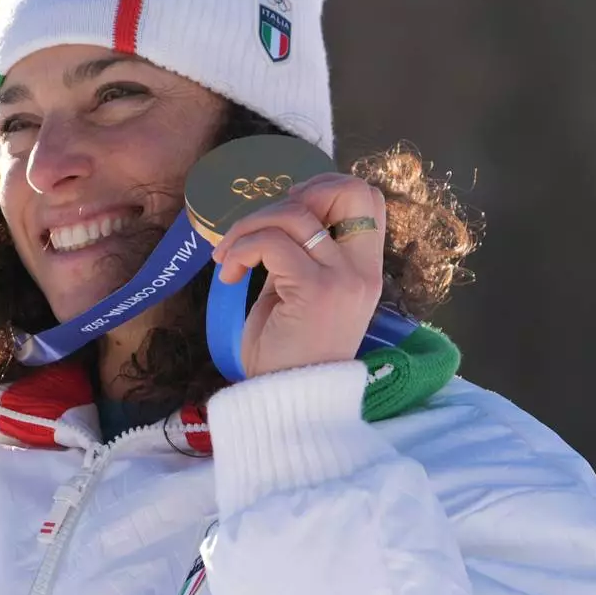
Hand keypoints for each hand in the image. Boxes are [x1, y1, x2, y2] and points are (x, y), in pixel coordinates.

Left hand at [211, 173, 384, 378]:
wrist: (285, 405)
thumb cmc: (285, 354)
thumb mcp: (296, 294)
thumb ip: (297, 256)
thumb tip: (273, 216)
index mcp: (364, 270)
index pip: (367, 200)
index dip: (323, 189)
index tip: (284, 212)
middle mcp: (362, 271)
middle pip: (350, 190)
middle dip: (295, 193)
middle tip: (260, 223)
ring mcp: (343, 279)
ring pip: (297, 213)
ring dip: (249, 226)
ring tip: (228, 258)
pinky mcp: (315, 290)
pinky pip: (272, 242)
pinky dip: (241, 249)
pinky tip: (228, 274)